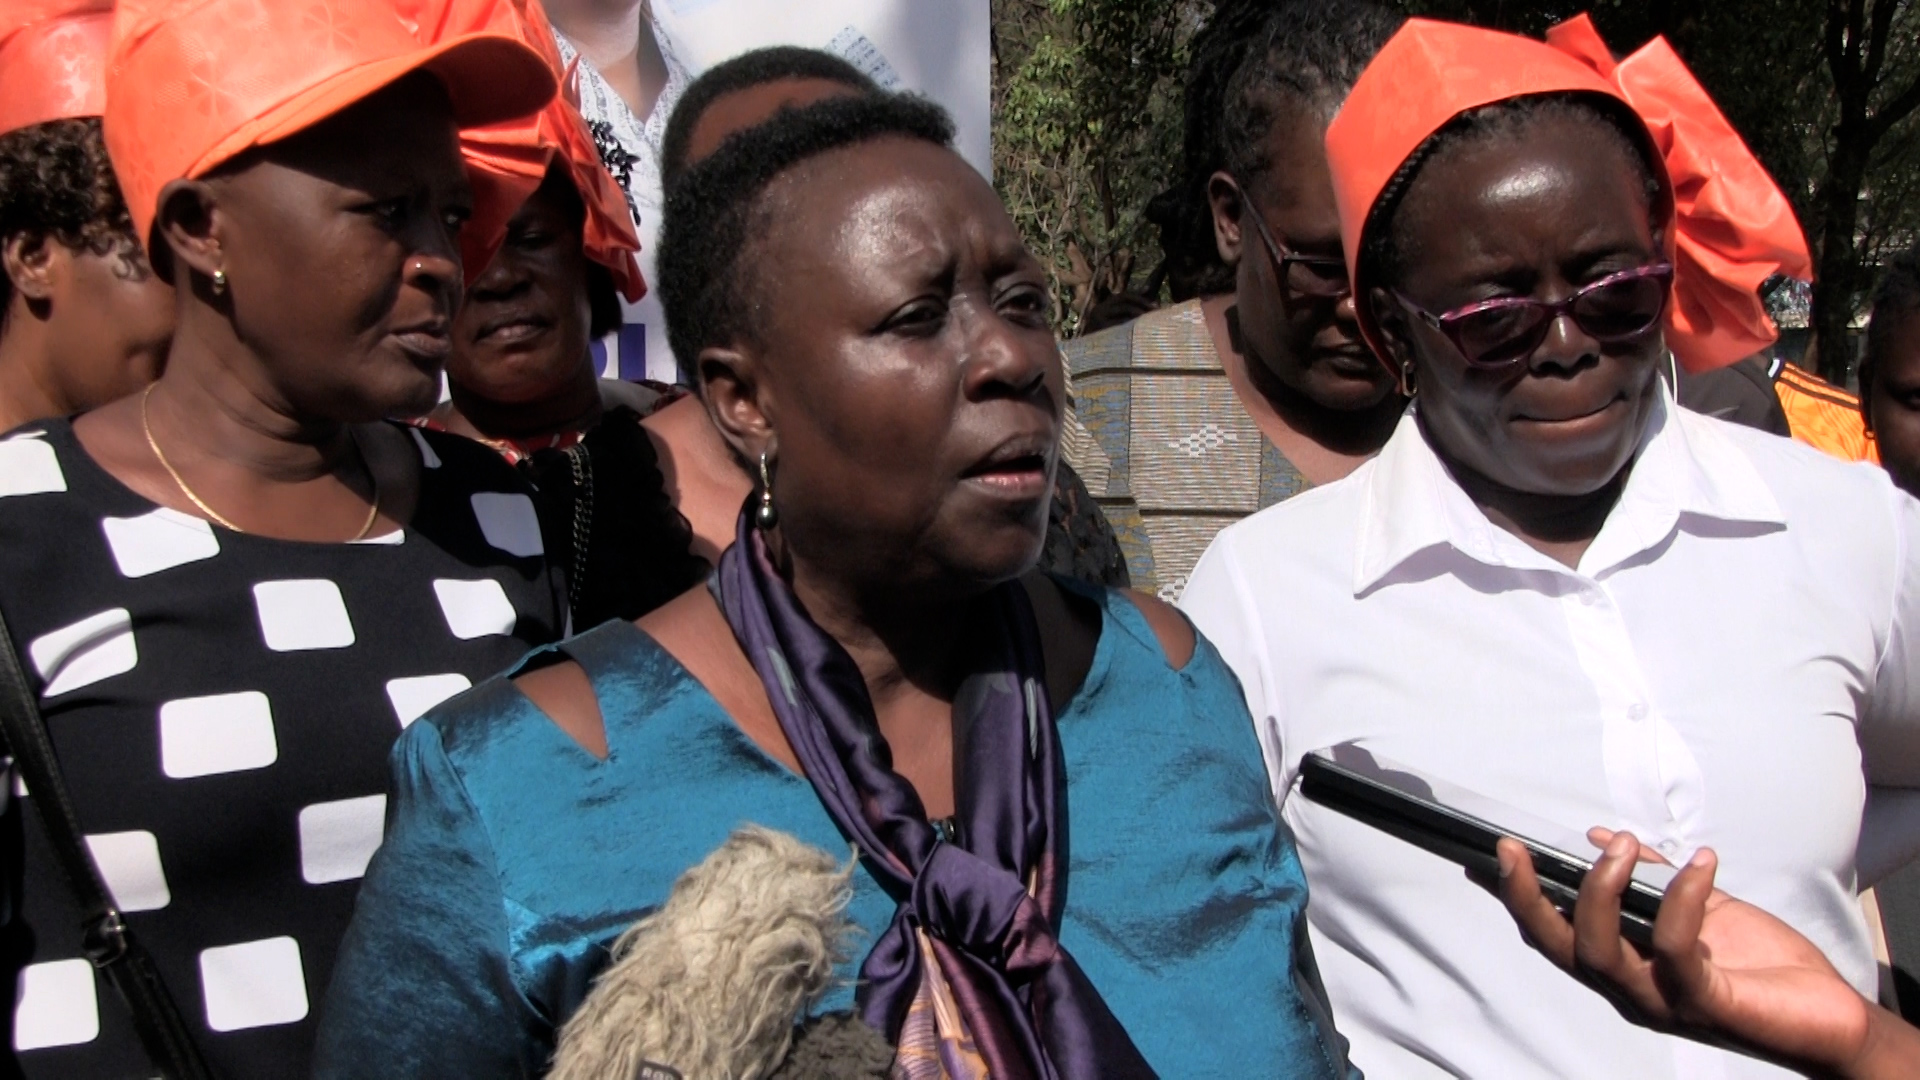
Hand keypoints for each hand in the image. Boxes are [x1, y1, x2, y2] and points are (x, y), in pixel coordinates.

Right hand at [1495, 828, 1919, 1077]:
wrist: (1831, 1016)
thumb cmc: (1763, 964)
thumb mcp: (1703, 904)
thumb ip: (1655, 878)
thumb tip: (1602, 836)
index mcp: (1625, 964)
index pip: (1556, 932)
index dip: (1521, 896)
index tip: (1502, 849)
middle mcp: (1631, 988)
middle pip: (1559, 947)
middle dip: (1531, 898)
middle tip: (1521, 849)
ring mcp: (1662, 1000)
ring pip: (1601, 951)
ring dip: (1604, 890)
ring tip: (1625, 844)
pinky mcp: (1703, 1004)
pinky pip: (1676, 950)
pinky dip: (1682, 900)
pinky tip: (1701, 862)